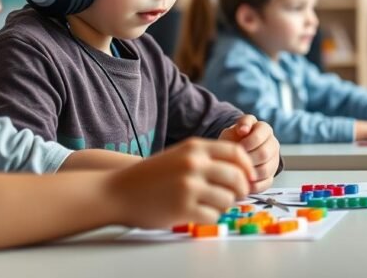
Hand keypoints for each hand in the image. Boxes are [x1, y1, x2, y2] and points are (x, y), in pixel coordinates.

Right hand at [106, 138, 252, 228]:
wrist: (117, 191)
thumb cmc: (150, 175)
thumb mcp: (179, 155)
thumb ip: (206, 159)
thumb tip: (241, 171)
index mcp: (195, 148)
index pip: (236, 153)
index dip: (247, 167)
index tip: (249, 177)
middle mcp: (194, 164)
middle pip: (237, 177)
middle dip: (241, 189)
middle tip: (236, 196)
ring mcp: (189, 187)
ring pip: (228, 199)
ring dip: (224, 205)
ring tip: (210, 205)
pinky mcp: (183, 208)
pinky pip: (213, 216)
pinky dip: (210, 217)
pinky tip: (198, 214)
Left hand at [220, 115, 279, 192]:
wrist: (236, 152)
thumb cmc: (234, 139)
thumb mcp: (234, 128)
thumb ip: (240, 125)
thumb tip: (243, 130)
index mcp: (265, 129)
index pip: (260, 136)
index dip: (247, 142)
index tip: (237, 146)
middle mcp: (273, 143)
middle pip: (264, 154)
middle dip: (247, 159)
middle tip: (236, 161)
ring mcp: (274, 160)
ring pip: (266, 170)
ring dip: (250, 172)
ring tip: (238, 172)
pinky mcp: (271, 175)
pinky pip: (266, 183)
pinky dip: (253, 185)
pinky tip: (243, 182)